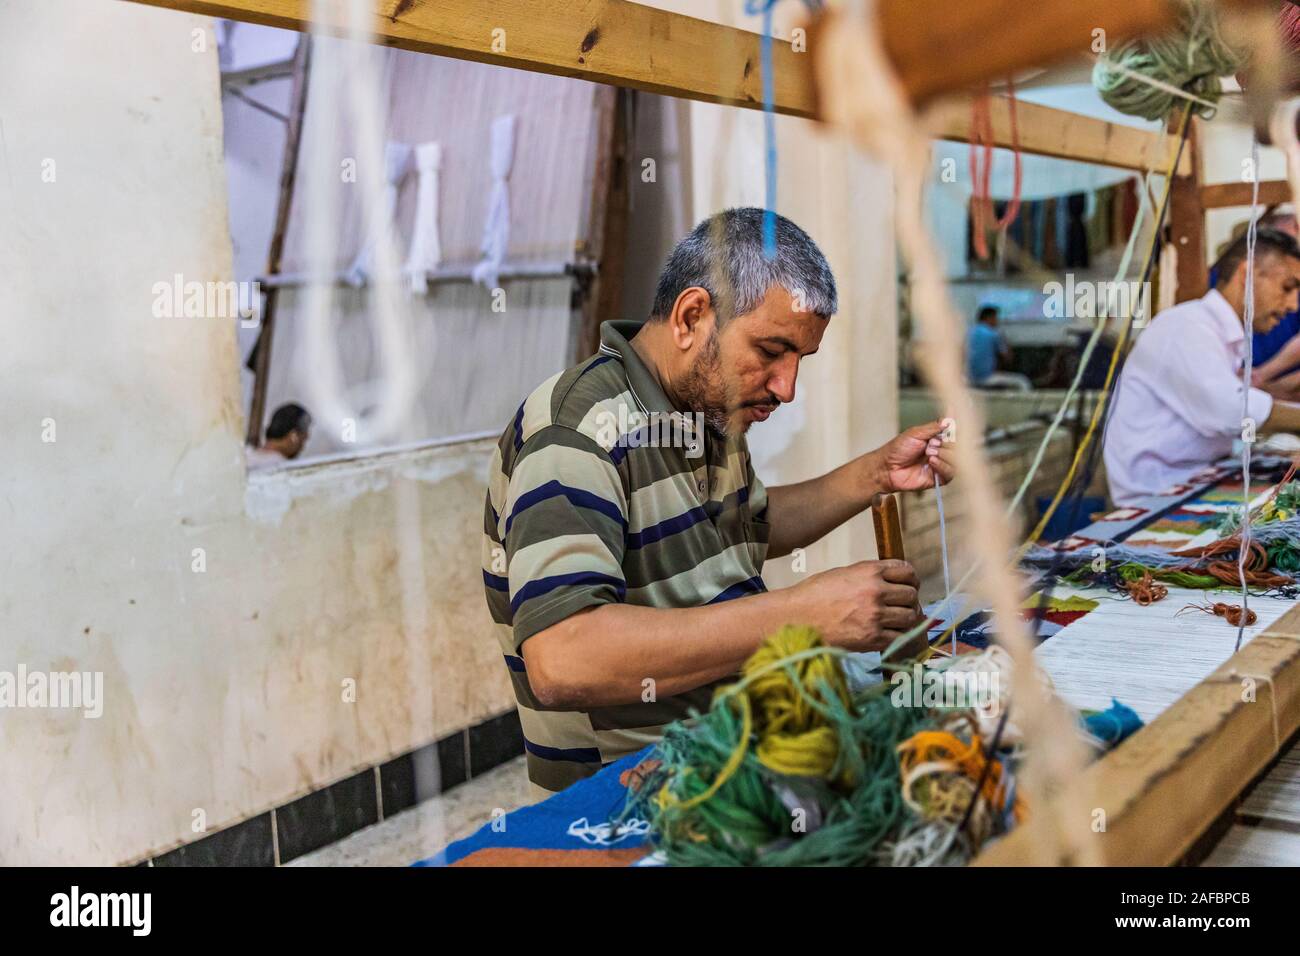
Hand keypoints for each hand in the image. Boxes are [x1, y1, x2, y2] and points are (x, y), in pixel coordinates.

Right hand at [793, 560, 923, 652]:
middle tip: (903, 606)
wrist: (796, 618)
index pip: (907, 571)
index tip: (909, 585)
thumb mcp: (844, 574)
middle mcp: (876, 591)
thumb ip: (869, 576)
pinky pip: (899, 637)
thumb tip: (892, 583)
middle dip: (909, 600)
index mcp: (869, 571)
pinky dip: (897, 636)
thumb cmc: (815, 595)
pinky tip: (888, 633)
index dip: (911, 579)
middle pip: (911, 595)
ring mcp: (875, 615)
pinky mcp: (872, 637)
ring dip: (906, 619)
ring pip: (910, 617)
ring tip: (897, 620)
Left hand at [876, 419, 955, 493]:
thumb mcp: (915, 433)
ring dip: (944, 454)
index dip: (954, 430)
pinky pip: (950, 473)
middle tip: (931, 443)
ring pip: (956, 460)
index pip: (954, 433)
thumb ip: (934, 426)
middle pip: (958, 447)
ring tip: (929, 452)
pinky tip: (932, 461)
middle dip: (946, 444)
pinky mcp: (938, 478)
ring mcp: (940, 465)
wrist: (886, 467)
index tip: (952, 427)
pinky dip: (942, 465)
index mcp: (936, 439)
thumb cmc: (897, 450)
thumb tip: (949, 419)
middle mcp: (941, 451)